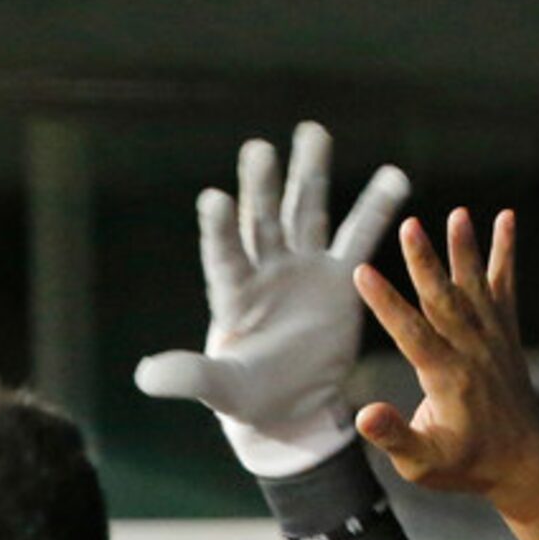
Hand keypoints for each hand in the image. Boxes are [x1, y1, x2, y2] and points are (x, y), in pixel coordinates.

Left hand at [135, 121, 407, 476]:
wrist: (288, 407)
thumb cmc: (247, 399)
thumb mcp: (219, 390)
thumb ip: (188, 376)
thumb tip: (144, 376)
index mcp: (233, 295)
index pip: (224, 257)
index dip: (219, 231)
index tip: (214, 199)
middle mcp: (265, 272)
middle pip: (263, 221)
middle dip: (262, 187)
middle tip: (258, 149)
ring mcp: (302, 269)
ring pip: (306, 213)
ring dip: (309, 174)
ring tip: (312, 131)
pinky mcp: (339, 279)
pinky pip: (360, 238)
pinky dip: (376, 209)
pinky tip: (394, 175)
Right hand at [352, 207, 538, 517]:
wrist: (523, 461)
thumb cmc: (465, 465)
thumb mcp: (422, 464)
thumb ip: (394, 436)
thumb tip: (364, 415)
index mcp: (447, 379)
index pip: (411, 334)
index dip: (386, 303)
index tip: (362, 273)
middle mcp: (472, 353)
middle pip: (444, 300)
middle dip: (424, 262)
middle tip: (409, 226)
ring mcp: (492, 340)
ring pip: (474, 288)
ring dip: (464, 250)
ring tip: (457, 215)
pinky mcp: (506, 335)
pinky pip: (505, 288)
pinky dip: (505, 254)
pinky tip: (505, 220)